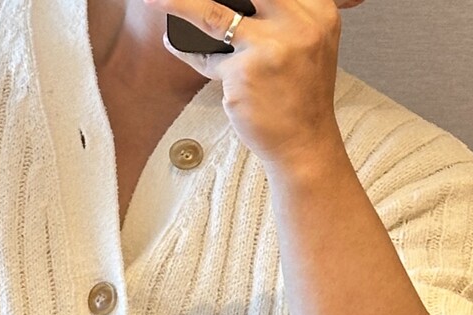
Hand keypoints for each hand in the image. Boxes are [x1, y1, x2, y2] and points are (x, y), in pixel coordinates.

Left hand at [146, 0, 364, 170]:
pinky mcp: (243, 73)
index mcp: (316, 10)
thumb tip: (232, 1)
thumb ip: (284, 15)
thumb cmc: (300, 96)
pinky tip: (174, 43)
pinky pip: (205, 58)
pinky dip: (188, 51)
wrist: (304, 142)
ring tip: (156, 0)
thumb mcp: (309, 43)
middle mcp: (296, 22)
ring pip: (212, 14)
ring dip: (181, 5)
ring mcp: (268, 47)